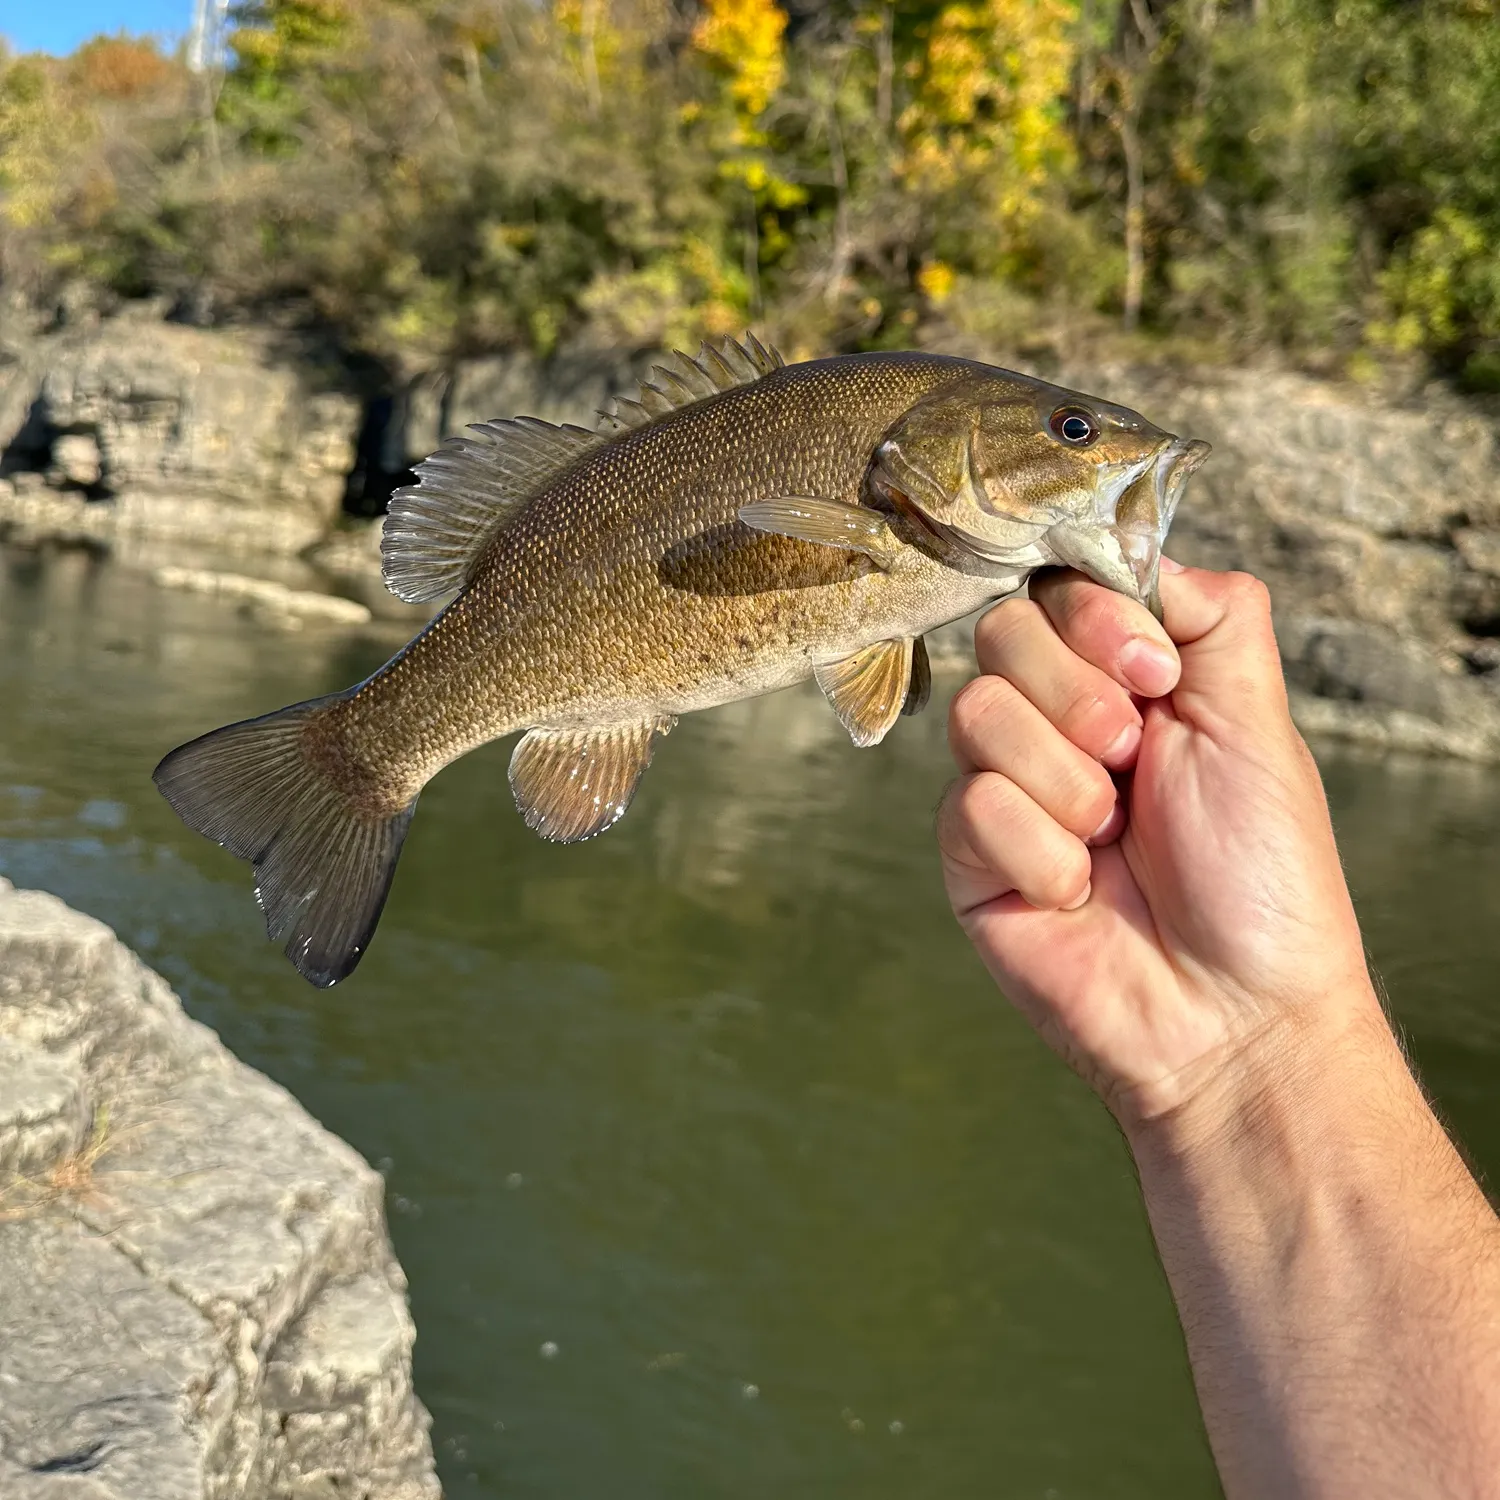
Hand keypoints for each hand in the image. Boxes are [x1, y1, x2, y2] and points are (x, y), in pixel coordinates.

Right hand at [938, 562, 1376, 1124]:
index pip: (1059, 588)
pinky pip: (969, 807)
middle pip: (1003, 634)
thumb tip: (1142, 550)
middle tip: (1134, 763)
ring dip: (1064, 781)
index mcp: (1126, 681)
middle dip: (1080, 699)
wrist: (1231, 1012)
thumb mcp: (1258, 721)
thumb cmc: (1260, 878)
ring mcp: (1008, 787)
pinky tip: (1077, 893)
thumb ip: (1211, 614)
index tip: (1156, 677)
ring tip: (1110, 838)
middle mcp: (1058, 722)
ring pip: (978, 713)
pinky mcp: (969, 855)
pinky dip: (1037, 853)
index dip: (1095, 619)